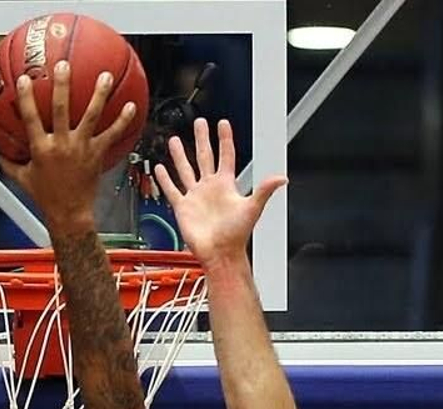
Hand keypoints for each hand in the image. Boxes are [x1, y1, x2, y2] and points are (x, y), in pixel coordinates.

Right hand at [0, 61, 140, 231]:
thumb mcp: (23, 179)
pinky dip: (122, 120)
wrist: (70, 214)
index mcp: (41, 148)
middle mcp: (61, 145)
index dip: (27, 98)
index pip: (31, 118)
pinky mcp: (97, 154)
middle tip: (64, 64)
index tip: (25, 78)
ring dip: (98, 95)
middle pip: (61, 109)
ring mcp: (81, 148)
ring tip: (105, 76)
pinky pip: (112, 134)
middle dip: (62, 85)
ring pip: (91, 116)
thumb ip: (10, 163)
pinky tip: (132, 105)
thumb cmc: (45, 197)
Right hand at [153, 119, 286, 268]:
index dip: (225, 139)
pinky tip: (160, 169)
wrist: (220, 253)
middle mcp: (210, 187)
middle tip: (199, 123)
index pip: (226, 155)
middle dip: (202, 139)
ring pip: (186, 169)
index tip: (223, 123)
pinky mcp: (183, 207)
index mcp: (226, 184)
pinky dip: (165, 180)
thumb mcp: (252, 208)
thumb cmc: (236, 234)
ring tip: (175, 140)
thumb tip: (282, 178)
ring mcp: (196, 196)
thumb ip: (264, 190)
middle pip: (204, 156)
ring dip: (180, 155)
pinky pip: (172, 190)